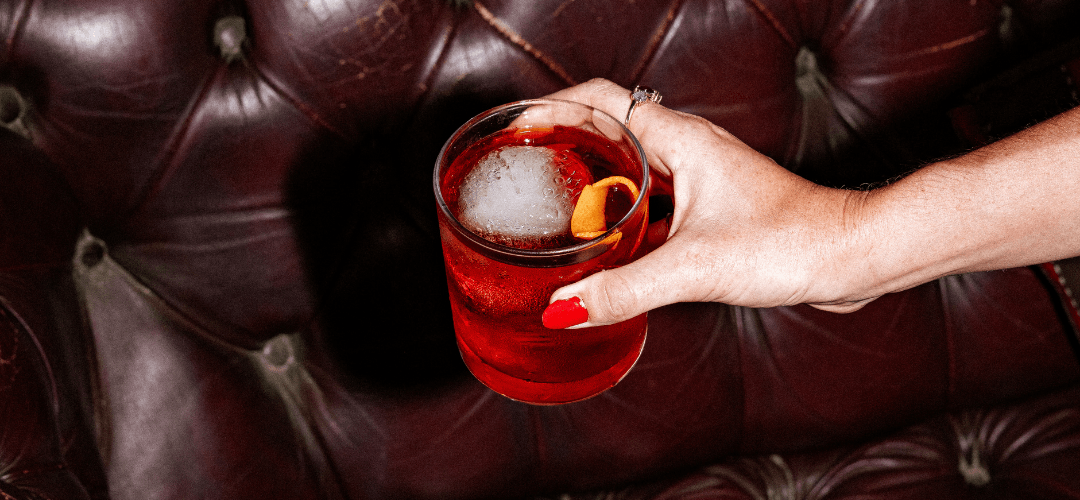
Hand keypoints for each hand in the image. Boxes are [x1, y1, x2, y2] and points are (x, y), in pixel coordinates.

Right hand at [540, 79, 876, 327]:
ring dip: (598, 179)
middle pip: (613, 129)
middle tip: (528, 167)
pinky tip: (613, 244)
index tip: (520, 124)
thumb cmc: (792, 241)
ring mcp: (706, 176)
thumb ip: (625, 288)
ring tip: (557, 205)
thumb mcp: (694, 268)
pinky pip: (657, 198)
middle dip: (568, 142)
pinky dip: (626, 212)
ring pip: (636, 167)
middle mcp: (692, 149)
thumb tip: (566, 307)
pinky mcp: (717, 206)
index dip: (557, 106)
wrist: (851, 256)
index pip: (604, 99)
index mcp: (682, 140)